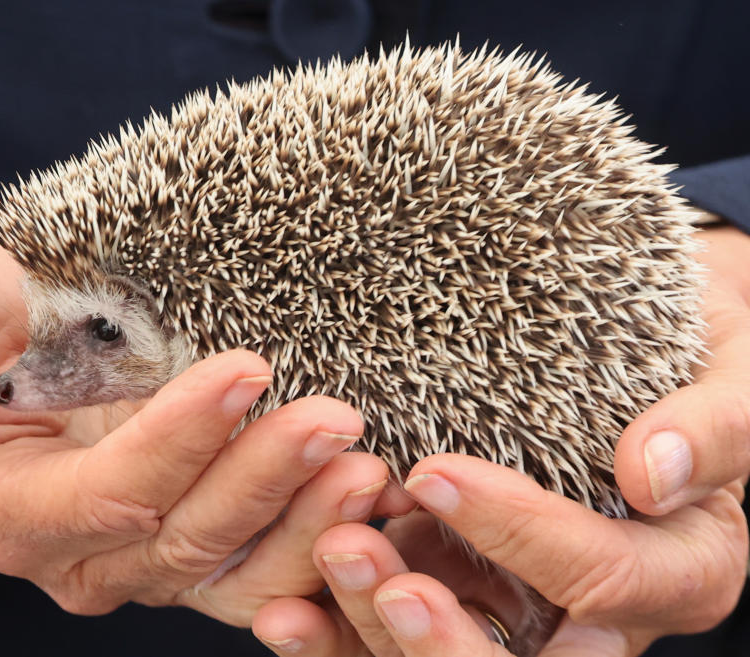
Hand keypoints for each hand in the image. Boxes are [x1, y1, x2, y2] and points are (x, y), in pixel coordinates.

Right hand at [0, 230, 396, 624]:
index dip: (175, 442)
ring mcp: (152, 561)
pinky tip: (375, 500)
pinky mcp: (204, 546)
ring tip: (370, 468)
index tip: (244, 369)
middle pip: (184, 543)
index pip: (107, 495)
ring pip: (236, 578)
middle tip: (336, 420)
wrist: (11, 354)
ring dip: (309, 529)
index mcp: (17, 510)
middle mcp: (86, 557)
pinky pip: (266, 572)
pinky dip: (321, 545)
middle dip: (262, 484)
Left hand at [253, 224, 749, 654]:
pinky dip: (342, 635)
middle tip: (354, 555)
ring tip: (317, 562)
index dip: (520, 534)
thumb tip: (655, 474)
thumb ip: (716, 427)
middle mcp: (599, 616)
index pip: (600, 577)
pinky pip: (400, 636)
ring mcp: (525, 611)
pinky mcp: (465, 591)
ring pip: (448, 654)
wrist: (644, 358)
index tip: (435, 470)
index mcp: (679, 572)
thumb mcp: (735, 374)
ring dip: (372, 625)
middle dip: (434, 631)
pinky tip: (284, 614)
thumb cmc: (699, 355)